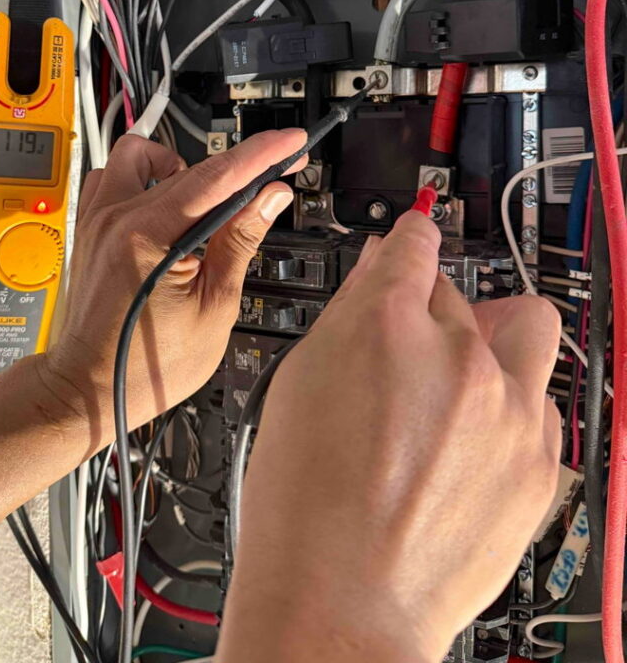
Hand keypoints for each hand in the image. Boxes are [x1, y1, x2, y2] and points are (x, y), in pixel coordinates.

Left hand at [36, 130, 302, 453]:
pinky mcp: (89, 225)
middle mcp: (115, 216)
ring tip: (206, 204)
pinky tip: (167, 210)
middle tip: (271, 180)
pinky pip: (115, 177)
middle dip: (237, 169)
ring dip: (181, 169)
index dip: (261, 155)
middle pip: (191, 168)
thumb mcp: (214, 309)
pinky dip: (146, 181)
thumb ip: (240, 242)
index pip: (217, 177)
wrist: (87, 389)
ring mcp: (96, 218)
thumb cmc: (145, 365)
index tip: (290, 143)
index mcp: (147, 236)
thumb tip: (268, 198)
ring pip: (142, 157)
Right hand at [218, 210, 561, 662]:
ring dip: (493, 341)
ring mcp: (508, 408)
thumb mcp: (299, 383)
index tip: (413, 245)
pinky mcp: (542, 459)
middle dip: (432, 313)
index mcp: (386, 324)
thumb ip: (348, 313)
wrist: (344, 600)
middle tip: (405, 357)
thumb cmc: (305, 506)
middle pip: (459, 292)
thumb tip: (379, 270)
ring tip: (459, 387)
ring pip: (525, 326)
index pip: (418, 242)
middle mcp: (457, 354)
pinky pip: (540, 400)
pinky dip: (510, 407)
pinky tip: (469, 444)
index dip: (410, 241)